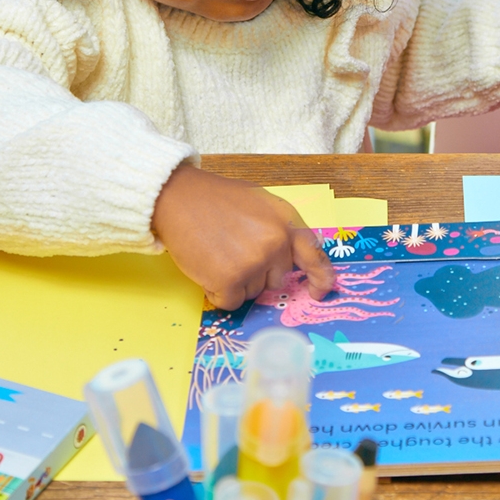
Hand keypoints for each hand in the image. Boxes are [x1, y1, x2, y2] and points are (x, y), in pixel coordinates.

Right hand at [152, 163, 335, 309]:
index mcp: (286, 221)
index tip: (320, 292)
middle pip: (277, 280)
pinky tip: (208, 267)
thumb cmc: (217, 200)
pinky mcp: (229, 280)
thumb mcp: (260, 203)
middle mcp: (275, 243)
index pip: (314, 255)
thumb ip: (279, 229)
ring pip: (253, 293)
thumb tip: (291, 260)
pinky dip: (218, 291)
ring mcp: (253, 262)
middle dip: (258, 273)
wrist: (178, 197)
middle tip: (233, 251)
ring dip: (236, 282)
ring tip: (218, 253)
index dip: (321, 278)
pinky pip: (231, 302)